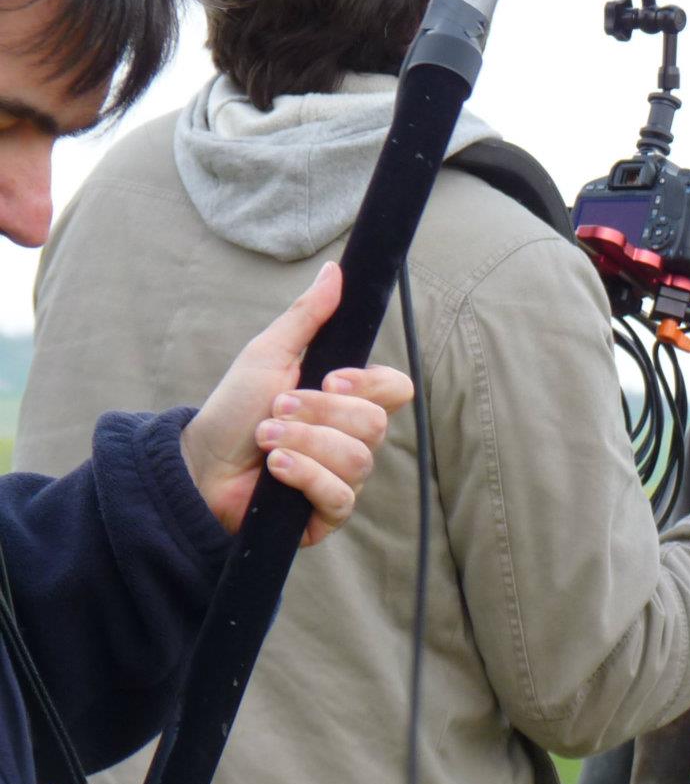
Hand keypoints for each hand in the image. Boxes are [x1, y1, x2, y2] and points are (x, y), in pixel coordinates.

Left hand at [180, 262, 415, 545]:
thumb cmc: (234, 410)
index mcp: (348, 400)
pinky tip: (275, 471)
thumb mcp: (268, 354)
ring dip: (303, 444)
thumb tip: (335, 269)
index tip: (330, 377)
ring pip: (358, 459)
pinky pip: (341, 497)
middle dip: (318, 414)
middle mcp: (354, 439)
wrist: (198, 465)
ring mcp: (344, 477)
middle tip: (276, 409)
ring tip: (266, 441)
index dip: (371, 384)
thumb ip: (307, 316)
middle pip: (375, 424)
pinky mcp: (328, 513)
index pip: (396, 389)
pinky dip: (305, 478)